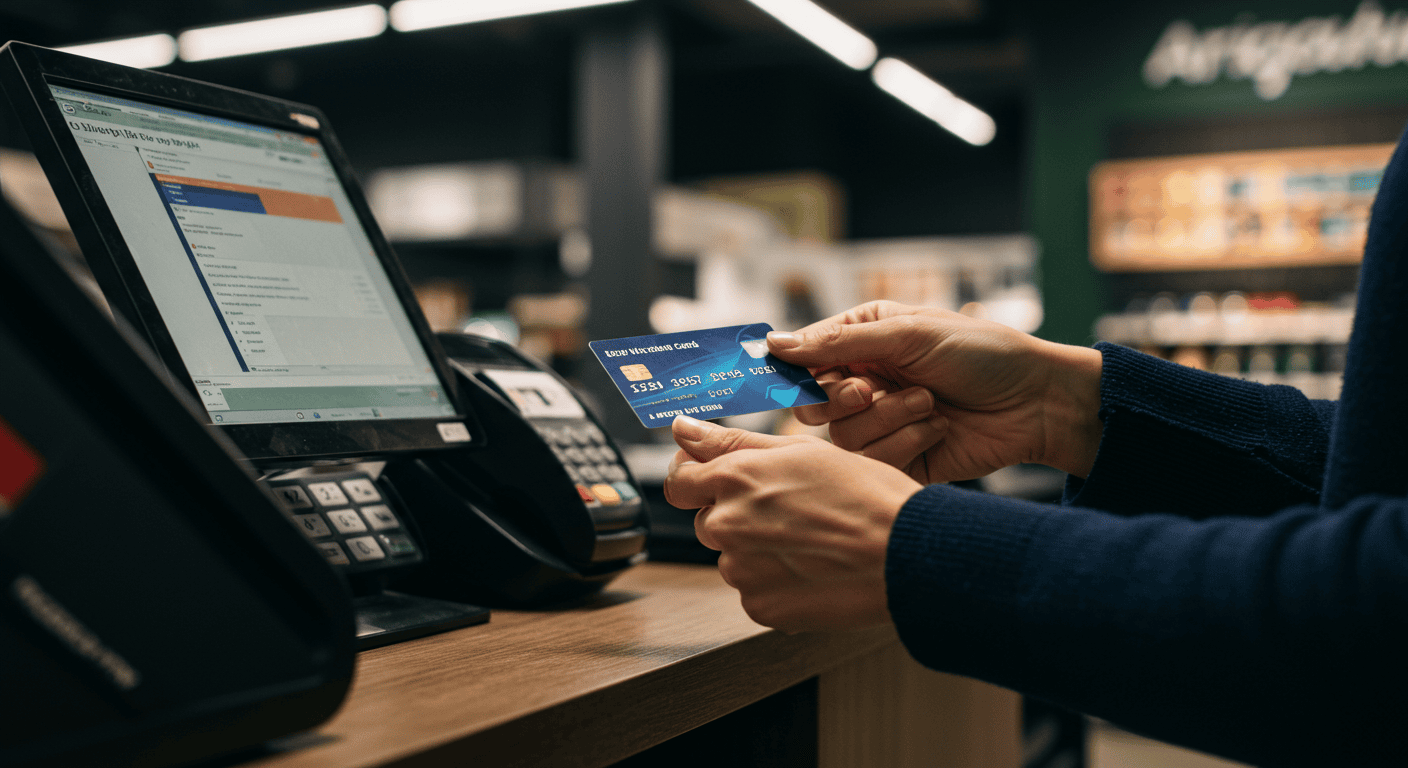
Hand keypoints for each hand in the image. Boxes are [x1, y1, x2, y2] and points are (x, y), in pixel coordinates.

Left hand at [664, 415, 920, 632]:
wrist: (907, 552)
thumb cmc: (866, 495)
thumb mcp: (802, 450)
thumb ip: (733, 441)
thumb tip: (684, 429)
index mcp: (734, 478)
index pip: (679, 482)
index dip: (697, 480)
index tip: (716, 483)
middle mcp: (727, 524)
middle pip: (709, 522)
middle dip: (738, 517)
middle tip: (792, 514)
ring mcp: (741, 571)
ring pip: (734, 559)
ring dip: (760, 552)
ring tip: (812, 543)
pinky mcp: (760, 608)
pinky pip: (755, 592)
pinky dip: (777, 584)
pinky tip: (815, 570)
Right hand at [767, 300, 1102, 481]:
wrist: (1037, 402)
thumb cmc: (982, 353)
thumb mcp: (909, 334)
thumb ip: (839, 342)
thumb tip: (774, 344)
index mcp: (863, 343)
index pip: (805, 361)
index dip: (796, 372)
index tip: (796, 377)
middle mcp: (867, 384)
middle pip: (813, 407)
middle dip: (840, 400)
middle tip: (870, 389)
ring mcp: (884, 425)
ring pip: (844, 439)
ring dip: (890, 418)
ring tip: (930, 404)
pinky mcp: (902, 462)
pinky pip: (875, 465)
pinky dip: (908, 443)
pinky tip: (940, 428)